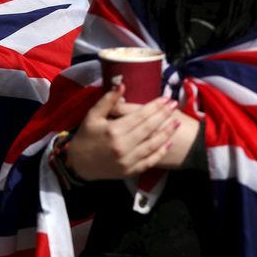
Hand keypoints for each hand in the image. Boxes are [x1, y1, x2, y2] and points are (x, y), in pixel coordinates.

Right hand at [66, 84, 180, 180]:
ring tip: (177, 122)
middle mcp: (122, 146)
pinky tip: (168, 143)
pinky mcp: (129, 171)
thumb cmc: (86, 137)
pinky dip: (160, 153)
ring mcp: (127, 160)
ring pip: (152, 145)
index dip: (155, 106)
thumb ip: (108, 100)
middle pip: (149, 128)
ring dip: (166, 133)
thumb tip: (122, 85)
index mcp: (113, 130)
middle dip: (164, 115)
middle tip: (175, 105)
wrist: (79, 164)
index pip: (140, 115)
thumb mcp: (92, 116)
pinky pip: (149, 161)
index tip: (166, 98)